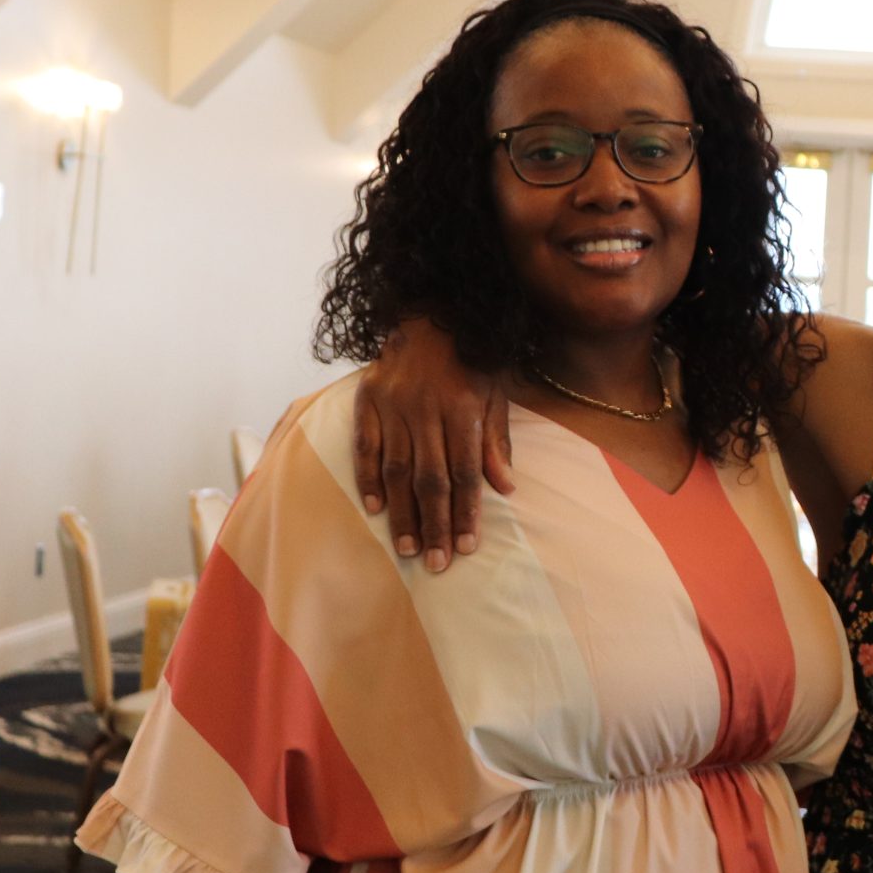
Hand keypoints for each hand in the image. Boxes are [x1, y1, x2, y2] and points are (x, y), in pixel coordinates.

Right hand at [350, 318, 511, 571]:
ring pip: (398, 469)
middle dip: (436, 524)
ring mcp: (394, 405)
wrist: (432, 309)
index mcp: (464, 408)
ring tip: (409, 548)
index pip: (466, 472)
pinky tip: (375, 508)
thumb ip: (497, 441)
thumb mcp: (497, 392)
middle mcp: (427, 409)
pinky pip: (366, 445)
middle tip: (438, 562)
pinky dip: (369, 478)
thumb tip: (506, 488)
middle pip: (431, 478)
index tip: (468, 546)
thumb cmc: (473, 357)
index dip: (467, 512)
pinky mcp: (368, 398)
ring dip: (403, 513)